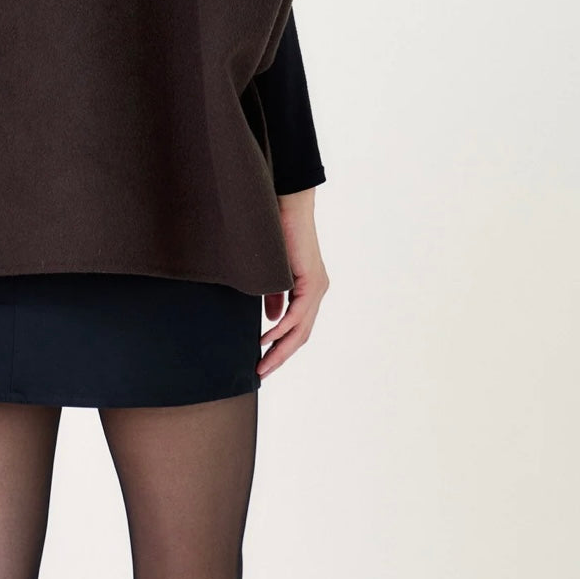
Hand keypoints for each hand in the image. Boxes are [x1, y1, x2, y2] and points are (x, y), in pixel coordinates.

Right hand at [257, 190, 328, 379]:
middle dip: (281, 356)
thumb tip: (271, 318)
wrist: (288, 205)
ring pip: (301, 329)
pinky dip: (281, 328)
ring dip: (281, 349)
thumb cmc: (278, 232)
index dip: (282, 347)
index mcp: (309, 290)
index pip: (298, 327)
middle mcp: (317, 291)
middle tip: (262, 372)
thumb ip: (274, 295)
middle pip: (301, 335)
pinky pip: (297, 313)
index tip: (265, 362)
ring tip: (263, 364)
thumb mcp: (273, 272)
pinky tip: (268, 339)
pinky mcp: (311, 280)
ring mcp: (316, 287)